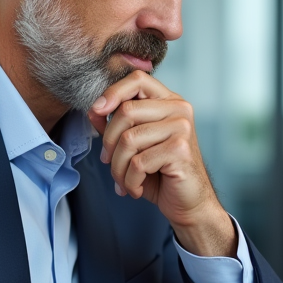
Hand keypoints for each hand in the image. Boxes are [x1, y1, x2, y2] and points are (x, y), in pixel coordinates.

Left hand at [88, 70, 233, 256]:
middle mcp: (179, 109)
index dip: (112, 92)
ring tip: (123, 180)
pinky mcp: (180, 150)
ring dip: (117, 167)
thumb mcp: (135, 146)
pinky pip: (138, 163)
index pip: (137, 79)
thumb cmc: (161, 173)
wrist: (188, 203)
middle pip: (126, 111)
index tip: (96, 111)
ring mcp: (182, 128)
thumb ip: (116, 125)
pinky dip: (130, 181)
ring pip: (129, 140)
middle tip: (109, 162)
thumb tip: (93, 110)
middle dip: (108, 142)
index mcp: (169, 101)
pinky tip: (136, 188)